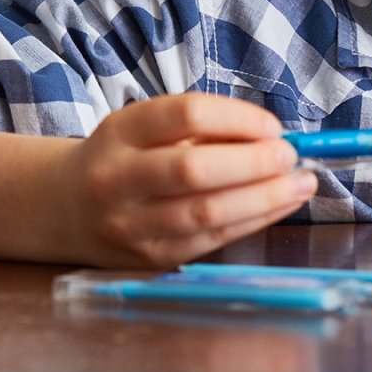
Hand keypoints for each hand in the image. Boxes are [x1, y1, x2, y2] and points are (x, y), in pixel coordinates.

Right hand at [62, 93, 316, 267]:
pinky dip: (254, 221)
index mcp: (123, 131)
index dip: (238, 119)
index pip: (186, 114)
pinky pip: (211, 239)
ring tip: (303, 183)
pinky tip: (281, 205)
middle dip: (254, 163)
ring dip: (265, 198)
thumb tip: (274, 136)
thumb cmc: (130, 154)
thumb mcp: (150, 125)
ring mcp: (131, 224)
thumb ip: (205, 127)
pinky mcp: (150, 257)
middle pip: (194, 170)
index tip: (273, 126)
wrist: (68, 205)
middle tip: (291, 156)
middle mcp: (119, 178)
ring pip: (206, 213)